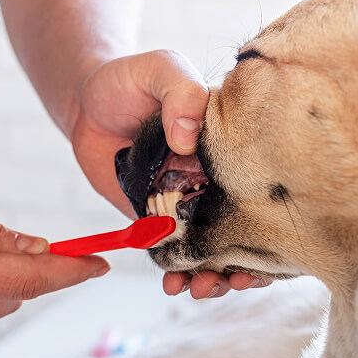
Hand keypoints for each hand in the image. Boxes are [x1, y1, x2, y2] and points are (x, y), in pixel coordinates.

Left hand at [70, 50, 271, 296]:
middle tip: (235, 279)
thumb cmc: (128, 78)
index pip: (263, 184)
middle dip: (247, 260)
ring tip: (201, 288)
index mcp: (228, 145)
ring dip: (213, 274)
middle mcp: (214, 177)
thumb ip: (179, 92)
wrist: (84, 100)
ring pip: (210, 246)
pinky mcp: (154, 217)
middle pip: (243, 225)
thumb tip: (188, 135)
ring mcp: (185, 200)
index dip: (272, 217)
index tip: (271, 244)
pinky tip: (172, 284)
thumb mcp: (159, 68)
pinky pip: (171, 250)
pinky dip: (176, 271)